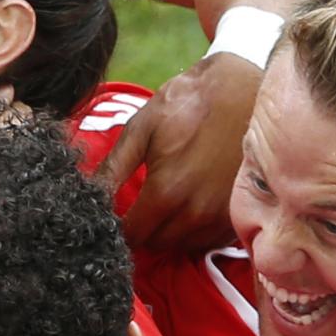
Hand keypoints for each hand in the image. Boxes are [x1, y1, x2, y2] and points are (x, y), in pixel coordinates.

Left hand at [97, 52, 259, 250]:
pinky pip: (208, 240)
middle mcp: (195, 214)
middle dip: (142, 229)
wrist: (245, 91)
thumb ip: (113, 168)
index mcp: (166, 193)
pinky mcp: (239, 214)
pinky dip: (194, 230)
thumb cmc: (188, 105)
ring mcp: (221, 218)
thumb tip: (90, 194)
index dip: (118, 228)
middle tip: (138, 206)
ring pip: (182, 244)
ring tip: (164, 204)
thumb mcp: (142, 129)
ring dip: (168, 232)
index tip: (115, 214)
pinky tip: (189, 206)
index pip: (132, 235)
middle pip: (156, 243)